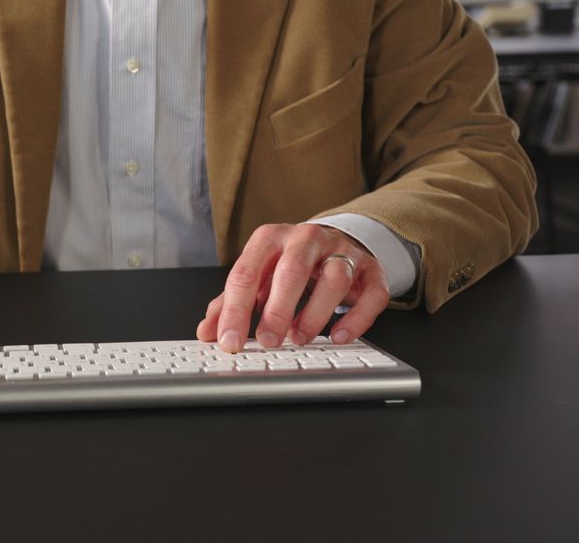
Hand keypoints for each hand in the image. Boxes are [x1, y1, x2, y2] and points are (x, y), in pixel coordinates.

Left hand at [196, 224, 389, 351]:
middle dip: (277, 310)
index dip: (235, 310)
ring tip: (300, 338)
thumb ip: (230, 303)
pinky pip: (370, 294)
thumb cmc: (288, 263)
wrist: (335, 241)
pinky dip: (356, 318)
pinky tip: (339, 336)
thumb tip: (207, 332)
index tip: (229, 340)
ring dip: (315, 314)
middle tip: (267, 341)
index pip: (247, 273)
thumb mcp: (257, 277)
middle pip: (291, 271)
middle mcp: (305, 239)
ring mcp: (342, 252)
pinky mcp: (371, 269)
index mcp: (269, 239)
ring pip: (334, 279)